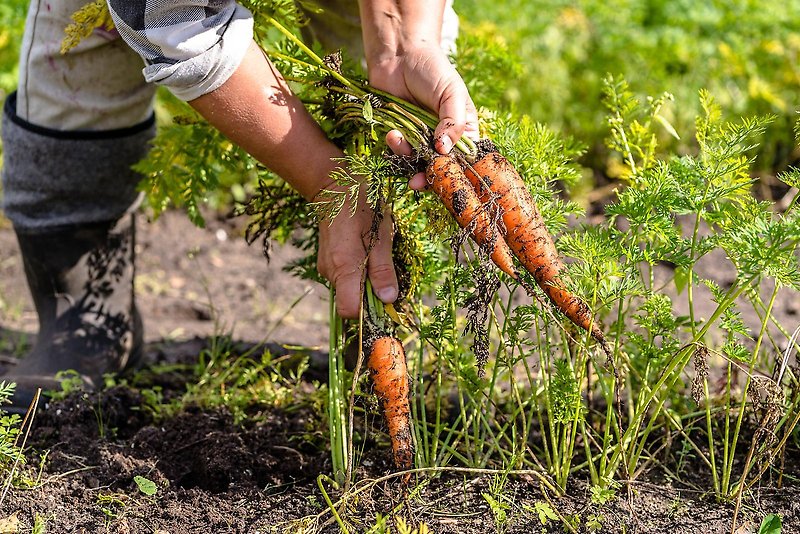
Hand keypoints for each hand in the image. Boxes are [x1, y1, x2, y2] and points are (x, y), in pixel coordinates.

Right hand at [316, 183, 397, 318]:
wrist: (334, 187)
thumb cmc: (362, 207)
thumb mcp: (380, 236)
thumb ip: (383, 270)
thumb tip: (389, 299)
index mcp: (343, 268)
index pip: (349, 310)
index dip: (368, 311)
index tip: (385, 298)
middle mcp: (329, 272)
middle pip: (350, 300)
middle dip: (370, 293)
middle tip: (384, 268)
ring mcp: (325, 267)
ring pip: (348, 288)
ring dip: (364, 280)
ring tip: (374, 253)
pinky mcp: (326, 261)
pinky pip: (344, 277)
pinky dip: (356, 271)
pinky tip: (364, 250)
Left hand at [369, 44, 478, 188]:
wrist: (399, 55)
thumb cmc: (432, 69)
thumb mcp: (451, 93)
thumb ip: (453, 122)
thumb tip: (445, 151)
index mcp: (464, 130)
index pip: (465, 160)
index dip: (457, 172)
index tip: (446, 178)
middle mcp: (444, 139)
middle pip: (441, 168)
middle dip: (429, 176)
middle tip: (417, 182)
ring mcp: (422, 139)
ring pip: (418, 164)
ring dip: (407, 158)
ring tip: (398, 139)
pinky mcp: (402, 137)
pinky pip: (400, 153)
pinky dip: (396, 148)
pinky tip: (392, 133)